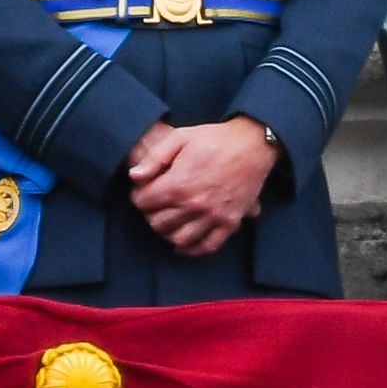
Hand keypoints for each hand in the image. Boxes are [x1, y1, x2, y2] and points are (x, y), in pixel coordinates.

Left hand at [127, 118, 275, 255]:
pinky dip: (194, 250)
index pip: (144, 203)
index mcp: (178, 184)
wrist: (252, 144)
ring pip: (180, 239)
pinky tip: (184, 245)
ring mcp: (214, 216)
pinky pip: (209, 246)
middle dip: (151, 215)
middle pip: (159, 223)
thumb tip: (134, 176)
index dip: (138, 197)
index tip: (142, 192)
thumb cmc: (214, 139)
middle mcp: (194, 204)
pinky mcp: (230, 222)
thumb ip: (154, 158)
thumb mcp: (179, 137)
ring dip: (168, 234)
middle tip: (154, 207)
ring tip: (168, 222)